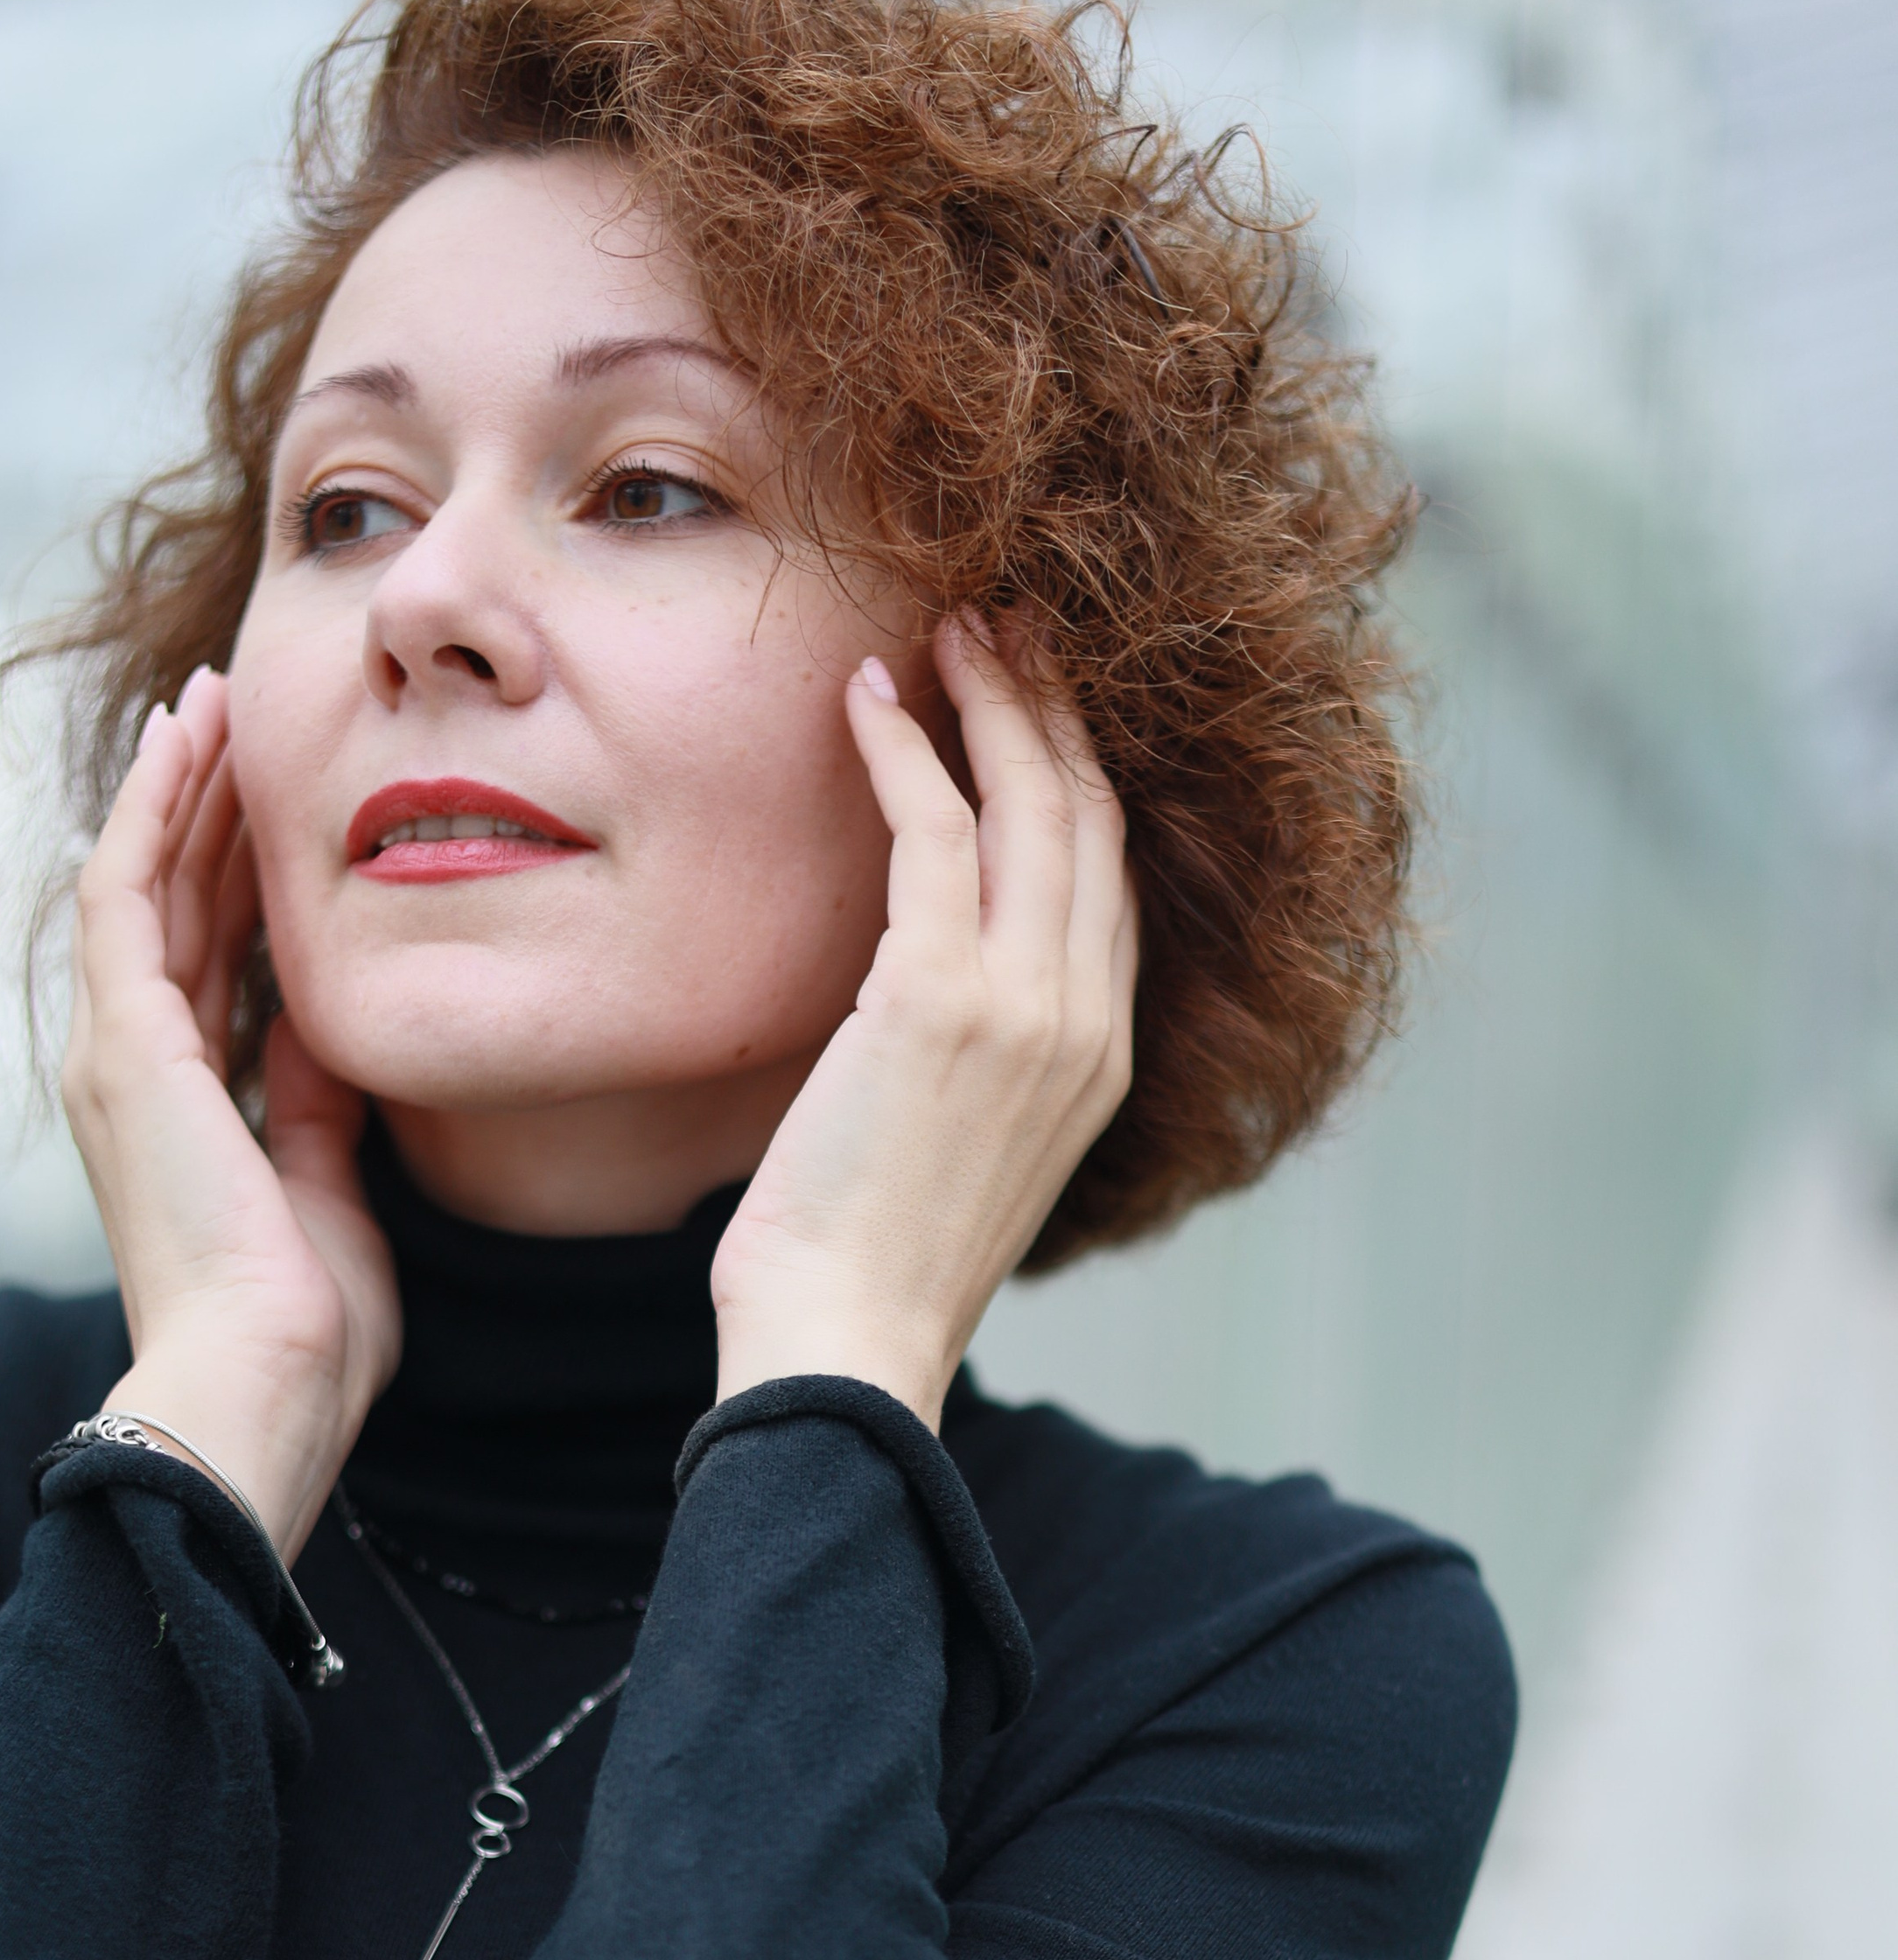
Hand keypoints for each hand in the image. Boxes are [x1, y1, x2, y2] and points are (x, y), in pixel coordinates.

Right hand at [61, 666, 401, 1561]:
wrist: (264, 1379)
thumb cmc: (306, 1323)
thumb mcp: (331, 1184)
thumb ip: (319, 1105)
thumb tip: (326, 1030)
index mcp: (179, 1105)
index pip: (204, 956)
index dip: (232, 868)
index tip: (272, 794)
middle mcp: (132, 1069)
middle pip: (170, 904)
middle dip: (203, 804)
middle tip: (239, 711)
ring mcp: (120, 1054)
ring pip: (142, 882)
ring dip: (176, 786)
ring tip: (212, 700)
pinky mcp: (126, 1047)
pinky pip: (127, 898)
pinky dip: (152, 814)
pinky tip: (183, 745)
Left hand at [710, 617, 1137, 1430]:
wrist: (847, 1341)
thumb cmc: (869, 1267)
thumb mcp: (957, 1150)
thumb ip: (970, 1059)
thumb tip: (911, 999)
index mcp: (1101, 1059)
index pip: (1112, 879)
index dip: (1081, 773)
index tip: (1039, 698)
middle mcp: (1086, 1021)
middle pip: (1091, 816)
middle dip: (1053, 704)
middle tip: (1007, 618)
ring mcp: (1027, 1007)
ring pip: (1031, 802)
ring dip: (990, 696)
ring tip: (951, 624)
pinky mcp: (940, 997)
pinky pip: (933, 829)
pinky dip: (902, 749)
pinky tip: (866, 698)